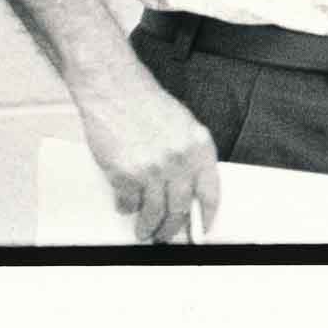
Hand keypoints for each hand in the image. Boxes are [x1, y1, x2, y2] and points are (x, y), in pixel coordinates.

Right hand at [75, 66, 220, 243]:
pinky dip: (126, 209)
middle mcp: (179, 161)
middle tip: (167, 236)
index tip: (203, 230)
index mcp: (199, 147)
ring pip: (154, 213)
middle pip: (180, 209)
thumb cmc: (147, 104)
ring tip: (145, 232)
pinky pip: (128, 203)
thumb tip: (191, 188)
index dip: (207, 216)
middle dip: (173, 229)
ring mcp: (152, 170)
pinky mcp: (125, 175)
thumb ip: (190, 157)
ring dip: (149, 227)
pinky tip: (126, 207)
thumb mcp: (184, 126)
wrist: (116, 91)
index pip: (210, 192)